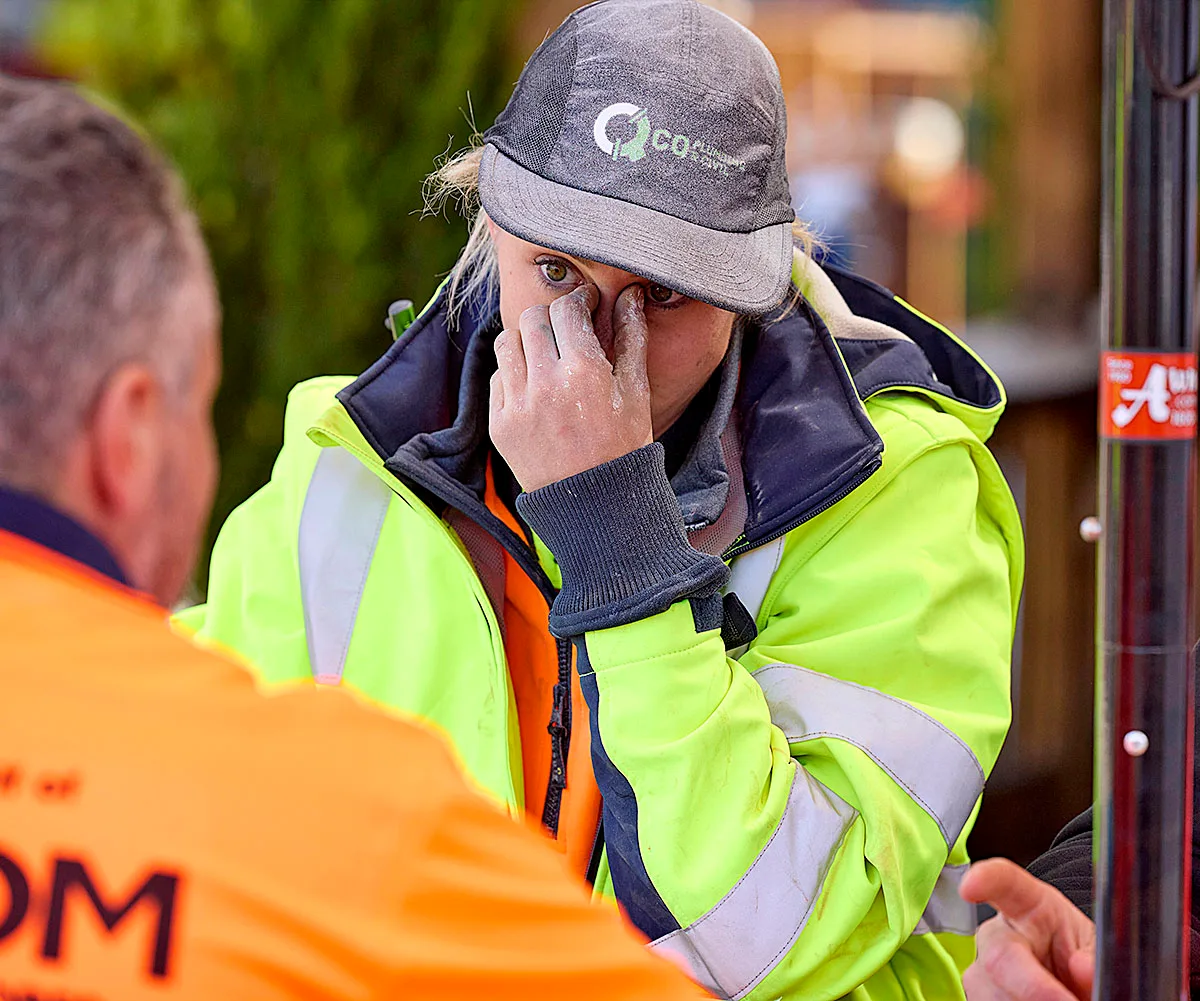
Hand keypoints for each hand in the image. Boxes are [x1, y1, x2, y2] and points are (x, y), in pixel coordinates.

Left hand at [490, 283, 652, 491]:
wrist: (595, 505)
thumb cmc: (623, 447)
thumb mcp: (636, 392)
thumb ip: (632, 338)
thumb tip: (630, 296)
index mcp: (583, 372)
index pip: (567, 309)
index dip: (578, 301)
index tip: (585, 305)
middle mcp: (544, 384)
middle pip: (532, 319)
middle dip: (551, 317)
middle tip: (565, 328)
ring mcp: (516, 406)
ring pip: (506, 343)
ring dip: (526, 340)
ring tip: (546, 355)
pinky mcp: (499, 425)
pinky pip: (497, 379)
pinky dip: (514, 375)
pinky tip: (536, 387)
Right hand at [960, 858, 1095, 1000]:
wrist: (1071, 984)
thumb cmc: (1080, 960)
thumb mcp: (1095, 950)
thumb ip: (1093, 957)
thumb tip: (1083, 968)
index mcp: (1029, 906)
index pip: (1003, 882)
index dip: (984, 880)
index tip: (971, 888)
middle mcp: (999, 935)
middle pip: (998, 956)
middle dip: (1032, 988)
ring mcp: (983, 969)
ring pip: (990, 993)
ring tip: (1060, 999)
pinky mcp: (978, 996)